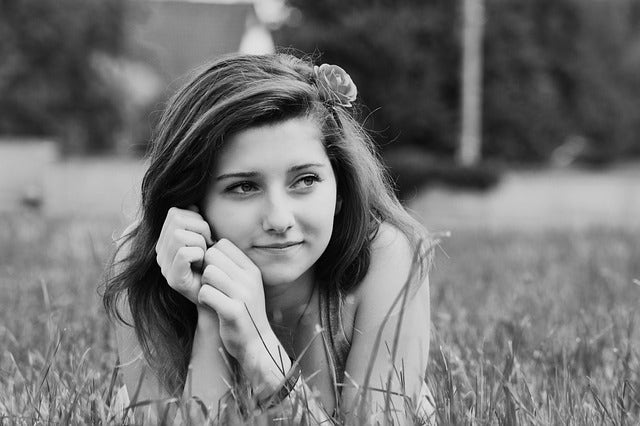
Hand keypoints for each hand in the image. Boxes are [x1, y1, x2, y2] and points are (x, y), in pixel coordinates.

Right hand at [155, 206, 213, 303]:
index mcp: (165, 239)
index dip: (195, 218)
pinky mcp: (173, 279)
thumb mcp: (207, 237)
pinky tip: (203, 264)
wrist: (220, 295)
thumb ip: (196, 220)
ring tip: (205, 255)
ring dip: (200, 242)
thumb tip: (192, 203)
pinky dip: (199, 254)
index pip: (175, 212)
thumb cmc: (215, 263)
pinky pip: (184, 252)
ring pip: (179, 235)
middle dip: (200, 227)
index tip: (206, 235)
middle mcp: (160, 251)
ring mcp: (164, 266)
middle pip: (176, 219)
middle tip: (209, 244)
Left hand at [197, 239, 276, 368]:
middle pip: (213, 255)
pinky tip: (211, 306)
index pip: (223, 244)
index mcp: (252, 269)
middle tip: (210, 285)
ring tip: (212, 295)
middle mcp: (250, 279)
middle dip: (205, 268)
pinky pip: (206, 293)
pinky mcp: (234, 311)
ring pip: (208, 273)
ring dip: (204, 284)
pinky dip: (203, 299)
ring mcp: (244, 295)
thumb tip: (209, 247)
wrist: (255, 343)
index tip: (214, 271)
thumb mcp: (244, 284)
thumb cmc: (243, 310)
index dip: (212, 256)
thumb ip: (230, 266)